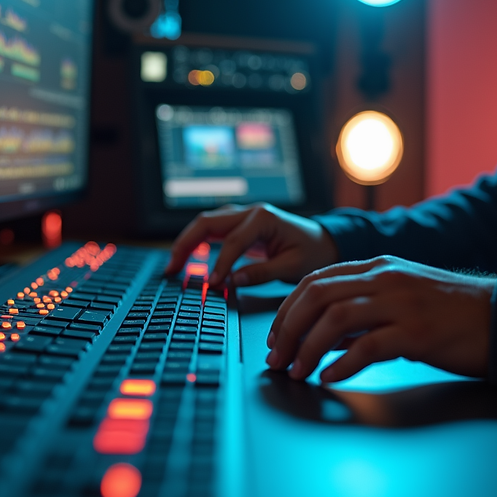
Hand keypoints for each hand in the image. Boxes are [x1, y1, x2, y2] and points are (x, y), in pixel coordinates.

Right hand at [164, 203, 338, 287]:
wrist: (324, 241)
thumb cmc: (313, 252)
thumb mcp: (293, 267)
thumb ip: (262, 273)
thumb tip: (233, 281)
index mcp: (264, 218)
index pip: (233, 242)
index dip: (220, 264)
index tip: (212, 284)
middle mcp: (250, 212)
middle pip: (207, 222)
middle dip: (186, 245)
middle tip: (172, 269)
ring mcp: (242, 216)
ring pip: (204, 223)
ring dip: (186, 242)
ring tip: (173, 266)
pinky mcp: (239, 225)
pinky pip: (211, 230)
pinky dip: (196, 243)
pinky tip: (186, 258)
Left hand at [266, 256, 494, 381]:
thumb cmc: (453, 314)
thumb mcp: (402, 299)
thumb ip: (363, 310)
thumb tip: (324, 334)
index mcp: (379, 267)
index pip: (316, 279)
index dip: (288, 309)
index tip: (276, 336)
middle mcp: (386, 278)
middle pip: (317, 295)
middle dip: (288, 328)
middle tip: (278, 357)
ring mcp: (401, 303)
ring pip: (335, 318)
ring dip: (308, 348)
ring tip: (297, 371)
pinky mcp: (418, 332)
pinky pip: (368, 346)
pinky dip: (342, 364)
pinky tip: (330, 378)